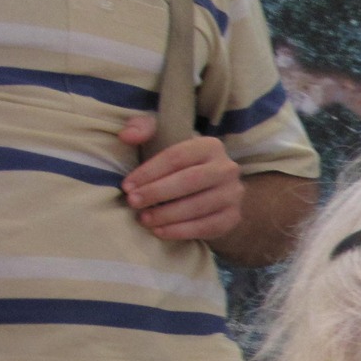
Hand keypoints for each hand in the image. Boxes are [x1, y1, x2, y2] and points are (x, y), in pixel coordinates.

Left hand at [118, 115, 244, 242]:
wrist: (211, 189)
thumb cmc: (179, 163)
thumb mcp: (162, 138)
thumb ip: (142, 128)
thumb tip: (127, 136)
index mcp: (210, 146)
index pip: (177, 157)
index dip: (149, 172)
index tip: (127, 185)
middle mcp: (227, 168)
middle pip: (189, 181)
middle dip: (157, 193)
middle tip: (133, 202)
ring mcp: (234, 194)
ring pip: (198, 206)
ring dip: (167, 215)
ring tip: (144, 219)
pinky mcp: (234, 217)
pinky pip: (207, 227)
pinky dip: (181, 231)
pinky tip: (160, 231)